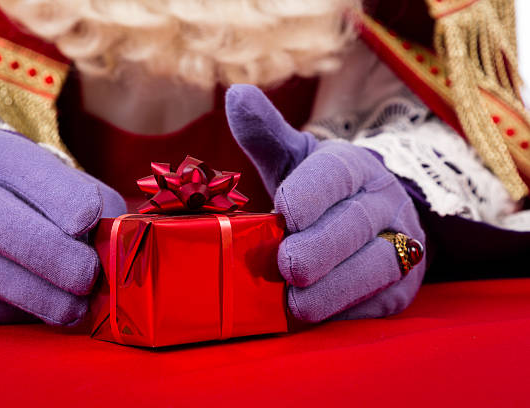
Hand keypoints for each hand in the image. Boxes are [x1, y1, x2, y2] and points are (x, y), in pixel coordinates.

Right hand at [0, 127, 125, 325]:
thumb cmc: (28, 194)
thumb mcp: (58, 179)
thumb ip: (92, 202)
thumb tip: (118, 243)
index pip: (18, 164)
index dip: (56, 194)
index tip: (89, 220)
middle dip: (46, 251)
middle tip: (88, 275)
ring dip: (34, 292)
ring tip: (76, 306)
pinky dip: (12, 310)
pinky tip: (45, 308)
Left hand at [226, 84, 425, 321]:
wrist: (371, 218)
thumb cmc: (321, 190)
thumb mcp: (296, 159)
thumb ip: (266, 134)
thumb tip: (236, 94)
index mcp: (353, 168)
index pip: (335, 176)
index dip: (311, 194)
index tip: (284, 213)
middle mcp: (384, 203)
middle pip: (356, 226)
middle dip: (319, 249)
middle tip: (286, 266)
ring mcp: (400, 245)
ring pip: (376, 267)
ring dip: (335, 289)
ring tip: (297, 304)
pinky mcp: (402, 287)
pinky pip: (379, 303)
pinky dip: (348, 313)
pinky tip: (318, 319)